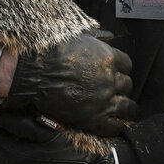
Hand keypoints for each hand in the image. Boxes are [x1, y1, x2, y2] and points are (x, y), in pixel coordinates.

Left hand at [0, 111, 114, 163]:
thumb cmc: (74, 149)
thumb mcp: (47, 130)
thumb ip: (20, 123)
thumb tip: (1, 116)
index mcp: (16, 159)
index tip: (3, 109)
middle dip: (3, 131)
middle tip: (13, 115)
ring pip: (6, 158)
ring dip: (10, 142)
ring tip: (24, 128)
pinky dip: (18, 155)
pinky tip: (32, 145)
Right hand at [4, 33, 135, 136]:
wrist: (36, 73)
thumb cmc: (54, 52)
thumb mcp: (79, 37)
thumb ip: (98, 37)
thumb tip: (110, 36)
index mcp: (109, 58)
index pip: (127, 65)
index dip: (121, 69)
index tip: (117, 72)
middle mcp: (110, 79)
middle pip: (127, 85)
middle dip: (122, 87)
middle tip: (116, 90)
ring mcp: (104, 100)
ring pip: (127, 107)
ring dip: (126, 109)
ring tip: (125, 110)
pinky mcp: (94, 119)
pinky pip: (113, 127)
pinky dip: (116, 127)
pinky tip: (115, 126)